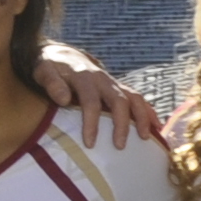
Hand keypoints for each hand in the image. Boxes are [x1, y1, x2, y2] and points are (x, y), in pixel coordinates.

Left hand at [32, 42, 166, 146]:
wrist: (62, 54)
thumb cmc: (50, 67)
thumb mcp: (44, 71)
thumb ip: (51, 83)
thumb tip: (64, 99)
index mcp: (84, 77)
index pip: (91, 101)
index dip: (92, 122)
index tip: (90, 143)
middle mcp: (103, 79)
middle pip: (119, 100)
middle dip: (122, 124)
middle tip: (119, 146)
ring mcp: (113, 83)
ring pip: (134, 98)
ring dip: (142, 117)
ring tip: (147, 138)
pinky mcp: (119, 88)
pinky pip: (138, 99)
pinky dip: (149, 112)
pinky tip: (157, 128)